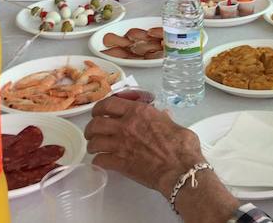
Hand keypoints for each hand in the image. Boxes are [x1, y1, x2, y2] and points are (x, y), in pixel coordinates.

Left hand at [85, 97, 204, 197]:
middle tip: (92, 131)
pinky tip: (100, 161)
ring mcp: (121, 145)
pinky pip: (100, 160)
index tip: (98, 112)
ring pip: (95, 142)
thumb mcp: (173, 124)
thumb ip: (164, 118)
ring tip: (94, 148)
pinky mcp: (120, 163)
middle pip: (96, 123)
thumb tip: (164, 115)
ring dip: (92, 145)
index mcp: (139, 112)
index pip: (109, 103)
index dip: (99, 107)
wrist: (180, 169)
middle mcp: (126, 125)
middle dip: (91, 127)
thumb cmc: (181, 146)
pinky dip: (98, 161)